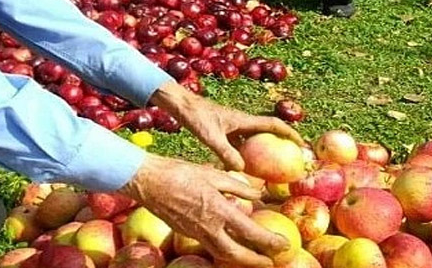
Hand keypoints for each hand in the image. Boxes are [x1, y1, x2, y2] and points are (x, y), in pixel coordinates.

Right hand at [119, 155, 288, 266]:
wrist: (148, 181)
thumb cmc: (181, 172)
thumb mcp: (213, 174)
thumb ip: (238, 187)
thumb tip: (258, 196)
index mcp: (219, 210)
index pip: (251, 233)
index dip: (269, 242)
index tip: (283, 244)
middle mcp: (208, 227)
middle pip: (236, 255)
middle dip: (256, 261)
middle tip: (272, 262)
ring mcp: (195, 232)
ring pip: (222, 254)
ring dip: (240, 259)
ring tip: (254, 258)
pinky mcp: (186, 232)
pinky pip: (209, 245)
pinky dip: (224, 248)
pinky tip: (230, 242)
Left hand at [149, 81, 305, 170]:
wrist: (180, 104)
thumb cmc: (195, 117)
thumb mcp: (210, 136)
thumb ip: (225, 152)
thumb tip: (241, 170)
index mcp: (244, 120)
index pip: (274, 125)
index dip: (290, 133)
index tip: (302, 144)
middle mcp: (242, 122)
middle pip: (268, 132)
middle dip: (282, 142)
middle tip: (293, 157)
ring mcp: (233, 126)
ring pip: (254, 139)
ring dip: (264, 149)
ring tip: (272, 165)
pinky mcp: (224, 130)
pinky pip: (240, 143)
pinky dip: (246, 153)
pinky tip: (243, 168)